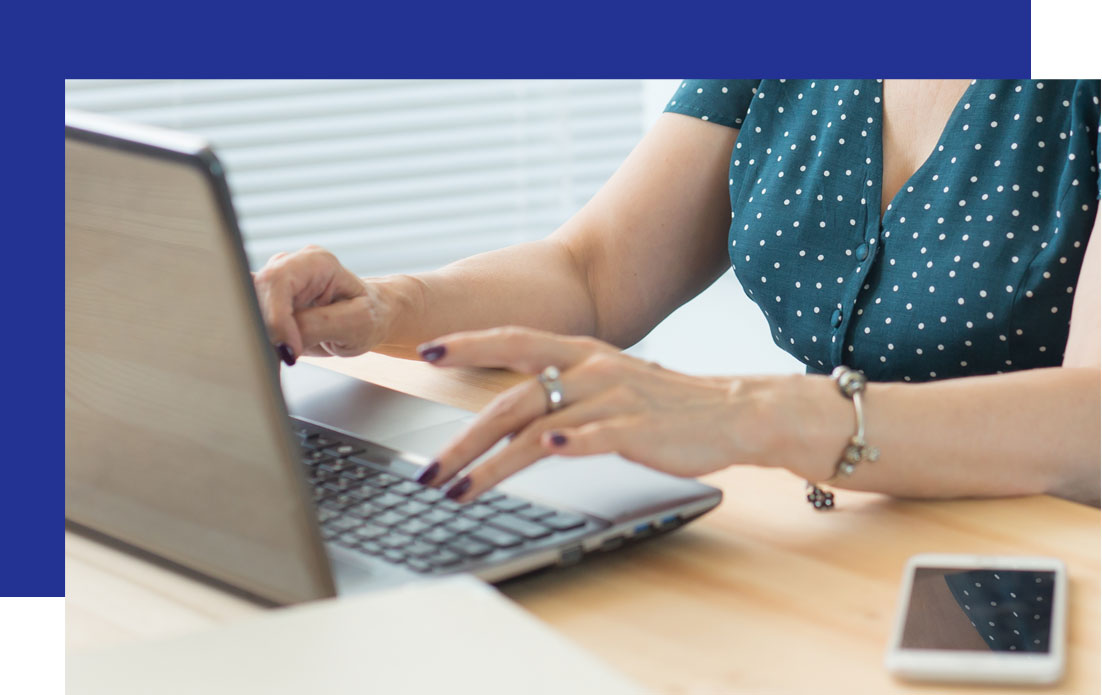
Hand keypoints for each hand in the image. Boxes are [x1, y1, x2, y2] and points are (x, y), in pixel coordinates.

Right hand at [253, 245, 391, 363]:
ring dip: (257, 335)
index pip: (278, 282)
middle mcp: (290, 266)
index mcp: (316, 262)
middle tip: (284, 357)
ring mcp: (275, 283)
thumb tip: (281, 340)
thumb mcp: (357, 323)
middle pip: (254, 294)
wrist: (370, 317)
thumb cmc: (369, 316)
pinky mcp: (266, 301)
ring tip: (281, 357)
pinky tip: (269, 351)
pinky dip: (254, 337)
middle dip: (265, 330)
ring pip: (246, 307)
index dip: (277, 318)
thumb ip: (318, 326)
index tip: (291, 349)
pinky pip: (247, 316)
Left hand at [414, 326, 800, 501]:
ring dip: (493, 462)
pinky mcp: (639, 430)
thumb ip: (560, 389)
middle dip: (463, 439)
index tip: (426, 351)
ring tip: (459, 491)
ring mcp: (614, 399)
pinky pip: (598, 435)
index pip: (513, 340)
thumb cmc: (662, 404)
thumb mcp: (606, 382)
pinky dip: (570, 443)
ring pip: (540, 426)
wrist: (732, 411)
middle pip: (512, 399)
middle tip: (428, 471)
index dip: (468, 343)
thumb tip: (505, 416)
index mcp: (581, 352)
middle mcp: (591, 369)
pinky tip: (546, 453)